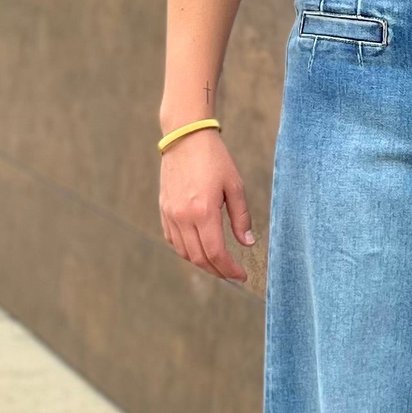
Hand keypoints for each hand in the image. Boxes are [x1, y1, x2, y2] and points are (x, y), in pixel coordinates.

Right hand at [158, 127, 253, 283]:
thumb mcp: (235, 185)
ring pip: (184, 252)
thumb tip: (248, 243)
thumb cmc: (214, 158)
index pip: (216, 253)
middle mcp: (183, 217)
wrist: (186, 137)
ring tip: (218, 263)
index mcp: (203, 211)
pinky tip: (199, 249)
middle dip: (217, 270)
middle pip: (199, 258)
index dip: (229, 269)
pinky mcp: (163, 209)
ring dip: (201, 263)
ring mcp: (170, 214)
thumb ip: (241, 217)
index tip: (242, 275)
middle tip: (232, 273)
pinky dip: (186, 250)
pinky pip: (173, 240)